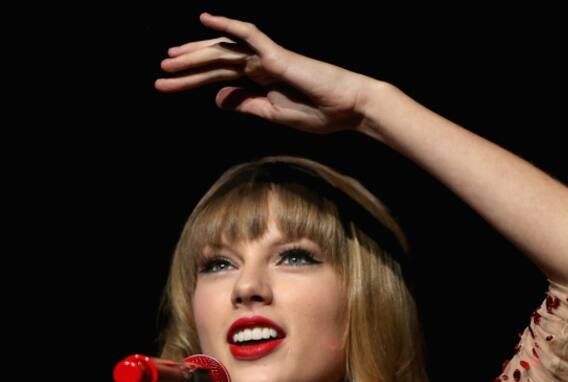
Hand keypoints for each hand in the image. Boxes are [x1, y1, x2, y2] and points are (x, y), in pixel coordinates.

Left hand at [154, 12, 380, 133]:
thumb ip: (246, 105)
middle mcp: (258, 66)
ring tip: (169, 62)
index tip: (167, 86)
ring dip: (195, 55)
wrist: (348, 108)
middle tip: (159, 74)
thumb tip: (216, 99)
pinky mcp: (277, 56)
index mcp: (258, 83)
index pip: (217, 79)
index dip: (191, 82)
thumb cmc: (318, 113)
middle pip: (215, 64)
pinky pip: (248, 34)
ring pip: (224, 52)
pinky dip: (227, 25)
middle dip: (186, 69)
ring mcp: (267, 59)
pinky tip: (205, 20)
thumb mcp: (273, 115)